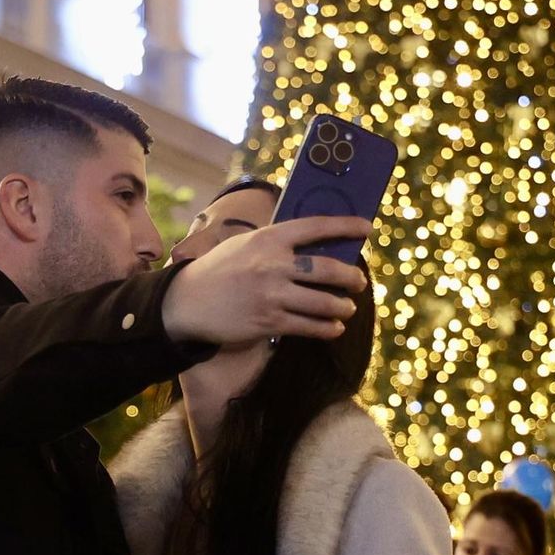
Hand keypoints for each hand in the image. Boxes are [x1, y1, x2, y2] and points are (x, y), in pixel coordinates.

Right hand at [163, 214, 368, 346]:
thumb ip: (276, 243)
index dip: (344, 226)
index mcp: (268, 238)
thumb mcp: (245, 244)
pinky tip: (334, 328)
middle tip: (359, 282)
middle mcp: (273, 265)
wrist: (187, 302)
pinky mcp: (269, 322)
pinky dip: (327, 328)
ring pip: (323, 302)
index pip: (315, 227)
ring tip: (347, 308)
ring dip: (342, 306)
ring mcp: (272, 295)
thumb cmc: (219, 270)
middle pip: (327, 270)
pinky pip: (309, 327)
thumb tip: (316, 248)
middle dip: (351, 277)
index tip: (366, 228)